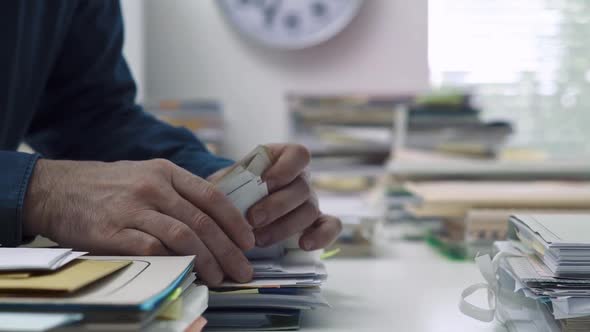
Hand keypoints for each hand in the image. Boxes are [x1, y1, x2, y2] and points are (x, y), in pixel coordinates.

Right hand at [23, 159, 254, 284]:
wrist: (55, 189)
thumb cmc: (108, 185)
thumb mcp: (146, 174)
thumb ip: (178, 192)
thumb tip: (215, 218)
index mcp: (166, 172)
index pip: (212, 197)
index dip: (235, 221)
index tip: (249, 241)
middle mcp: (153, 188)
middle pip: (202, 221)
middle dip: (229, 249)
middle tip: (243, 268)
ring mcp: (133, 209)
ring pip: (183, 237)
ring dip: (207, 260)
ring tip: (221, 277)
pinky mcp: (113, 232)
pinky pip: (152, 250)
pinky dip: (174, 263)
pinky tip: (187, 274)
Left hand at [221, 144, 340, 250]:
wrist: (236, 207)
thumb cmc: (232, 190)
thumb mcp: (226, 180)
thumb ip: (224, 183)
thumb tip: (213, 194)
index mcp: (283, 159)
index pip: (299, 155)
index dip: (285, 168)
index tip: (264, 182)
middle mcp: (301, 178)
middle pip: (301, 187)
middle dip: (276, 205)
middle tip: (252, 219)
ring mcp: (310, 201)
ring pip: (310, 210)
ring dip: (285, 226)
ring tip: (259, 239)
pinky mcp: (317, 223)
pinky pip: (331, 226)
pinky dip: (322, 236)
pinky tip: (304, 245)